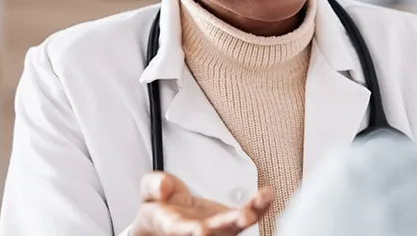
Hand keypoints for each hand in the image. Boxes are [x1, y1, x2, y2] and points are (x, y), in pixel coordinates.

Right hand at [129, 172, 272, 235]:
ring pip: (238, 225)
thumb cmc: (160, 207)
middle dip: (231, 224)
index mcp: (176, 227)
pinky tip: (268, 194)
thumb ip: (154, 186)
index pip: (184, 232)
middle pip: (218, 232)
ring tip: (262, 199)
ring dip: (253, 213)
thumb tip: (164, 188)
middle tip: (244, 216)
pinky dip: (260, 206)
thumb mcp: (148, 192)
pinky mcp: (234, 222)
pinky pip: (250, 215)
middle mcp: (201, 232)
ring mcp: (221, 230)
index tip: (201, 229)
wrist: (169, 217)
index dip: (192, 232)